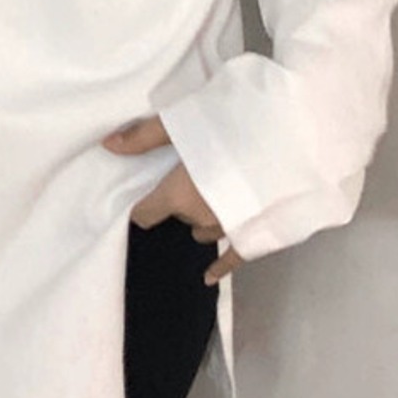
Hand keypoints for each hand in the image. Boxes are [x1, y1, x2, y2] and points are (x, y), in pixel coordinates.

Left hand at [102, 115, 245, 285]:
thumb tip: (107, 146)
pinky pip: (234, 258)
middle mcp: (201, 218)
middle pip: (179, 216)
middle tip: (194, 173)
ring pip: (204, 229)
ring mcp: (230, 229)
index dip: (145, 204)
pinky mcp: (256, 235)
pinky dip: (220, 267)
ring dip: (202, 216)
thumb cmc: (234, 126)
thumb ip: (145, 136)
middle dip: (181, 201)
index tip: (149, 193)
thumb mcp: (185, 121)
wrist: (290, 140)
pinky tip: (209, 276)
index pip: (146, 213)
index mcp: (179, 195)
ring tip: (211, 194)